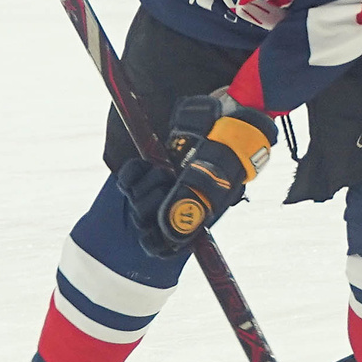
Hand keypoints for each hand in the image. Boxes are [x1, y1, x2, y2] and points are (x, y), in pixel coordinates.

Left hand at [116, 95, 277, 255]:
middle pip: (146, 221)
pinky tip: (142, 165)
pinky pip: (128, 178)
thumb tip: (172, 227)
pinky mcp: (151, 165)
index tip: (153, 229)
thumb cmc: (233, 147)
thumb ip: (196, 200)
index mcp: (197, 214)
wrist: (232, 116)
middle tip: (166, 184)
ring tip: (162, 170)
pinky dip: (131, 172)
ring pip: (136, 200)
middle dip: (151, 204)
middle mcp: (178, 202)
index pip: (166, 245)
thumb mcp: (220, 176)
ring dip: (143, 185)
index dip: (154, 241)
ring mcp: (163, 184)